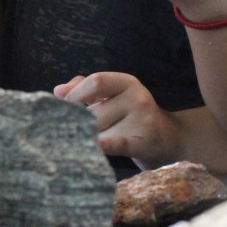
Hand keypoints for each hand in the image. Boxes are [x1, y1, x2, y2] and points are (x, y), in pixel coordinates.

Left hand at [54, 72, 179, 169]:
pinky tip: (98, 145)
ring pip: (100, 130)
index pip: (96, 81)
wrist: (168, 140)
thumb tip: (58, 91)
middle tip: (80, 130)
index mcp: (127, 82)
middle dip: (82, 122)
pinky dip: (107, 144)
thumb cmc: (132, 115)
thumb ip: (85, 88)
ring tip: (98, 141)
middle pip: (94, 110)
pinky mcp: (143, 143)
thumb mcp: (113, 95)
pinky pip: (119, 143)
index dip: (75, 93)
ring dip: (91, 138)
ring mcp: (142, 120)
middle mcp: (137, 97)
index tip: (63, 106)